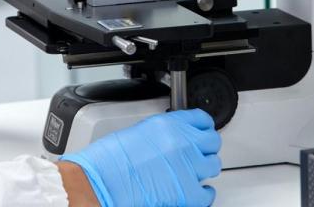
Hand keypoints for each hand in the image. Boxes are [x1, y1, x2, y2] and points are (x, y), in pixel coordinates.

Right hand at [60, 109, 221, 206]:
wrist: (101, 183)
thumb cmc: (109, 161)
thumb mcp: (137, 132)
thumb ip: (161, 133)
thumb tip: (171, 139)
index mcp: (168, 124)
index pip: (201, 119)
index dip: (202, 127)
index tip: (202, 131)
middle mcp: (182, 143)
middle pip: (212, 141)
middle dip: (205, 148)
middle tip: (198, 153)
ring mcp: (187, 167)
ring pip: (213, 165)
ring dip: (204, 169)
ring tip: (195, 172)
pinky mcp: (187, 193)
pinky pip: (207, 193)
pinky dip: (204, 194)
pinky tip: (197, 192)